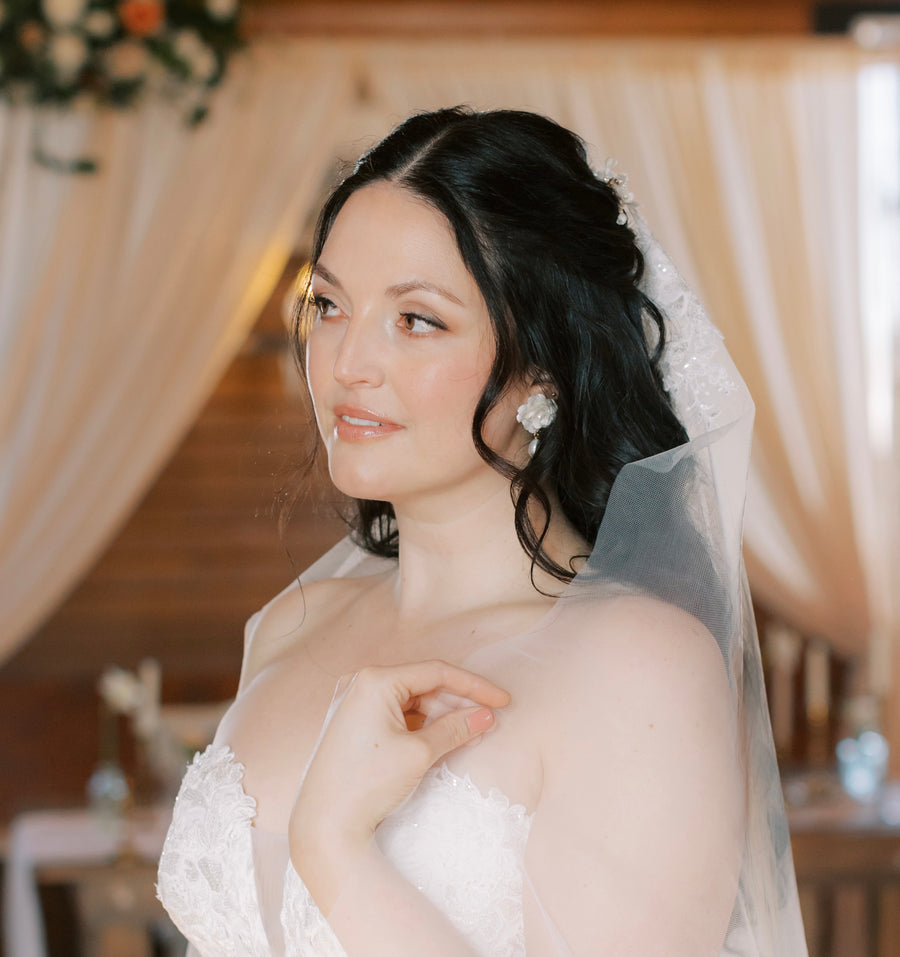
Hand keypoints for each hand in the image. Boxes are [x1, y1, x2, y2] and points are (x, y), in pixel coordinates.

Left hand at [290, 660, 509, 866]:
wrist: (324, 825)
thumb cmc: (367, 784)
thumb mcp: (418, 754)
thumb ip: (456, 728)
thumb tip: (486, 716)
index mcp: (375, 680)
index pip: (436, 672)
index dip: (474, 686)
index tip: (502, 701)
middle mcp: (361, 683)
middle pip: (424, 685)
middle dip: (458, 703)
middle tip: (489, 720)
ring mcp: (354, 703)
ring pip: (412, 701)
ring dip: (442, 715)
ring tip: (470, 732)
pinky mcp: (354, 723)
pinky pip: (397, 715)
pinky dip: (422, 725)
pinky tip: (443, 738)